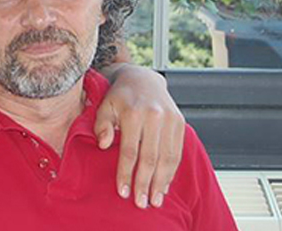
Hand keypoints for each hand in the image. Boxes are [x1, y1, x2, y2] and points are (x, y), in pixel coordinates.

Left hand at [94, 64, 184, 209]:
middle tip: (141, 203)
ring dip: (162, 182)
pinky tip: (165, 184)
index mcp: (133, 113)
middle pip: (150, 158)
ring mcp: (170, 119)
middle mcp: (154, 116)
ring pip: (167, 158)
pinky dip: (171, 171)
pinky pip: (176, 152)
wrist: (142, 78)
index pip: (130, 151)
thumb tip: (103, 145)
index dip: (126, 173)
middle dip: (145, 183)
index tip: (123, 192)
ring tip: (155, 200)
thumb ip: (101, 125)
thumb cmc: (120, 96)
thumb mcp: (105, 106)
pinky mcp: (180, 122)